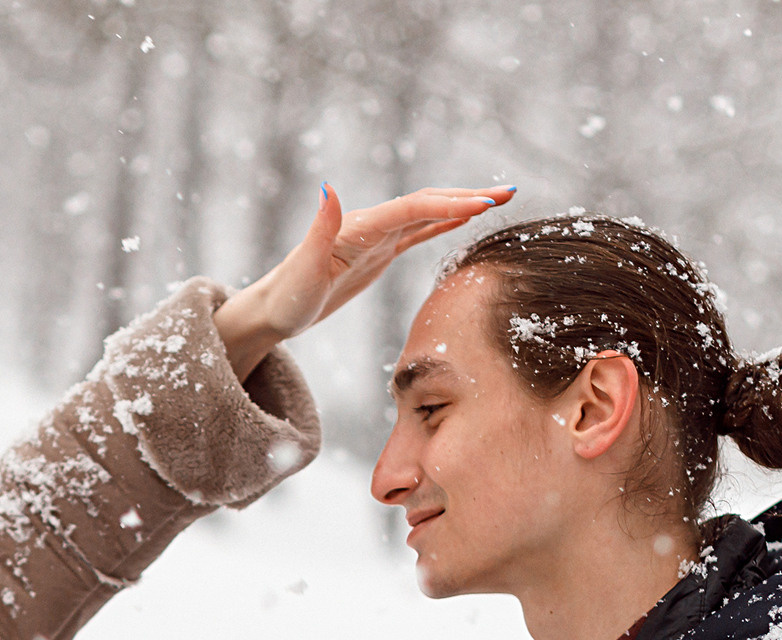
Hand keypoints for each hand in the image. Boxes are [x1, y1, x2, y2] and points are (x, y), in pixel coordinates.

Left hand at [213, 184, 515, 378]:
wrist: (273, 311)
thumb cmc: (285, 297)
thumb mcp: (301, 269)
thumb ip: (318, 228)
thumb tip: (329, 186)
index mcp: (359, 227)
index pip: (413, 209)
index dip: (448, 205)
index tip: (483, 205)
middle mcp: (371, 225)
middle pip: (428, 203)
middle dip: (468, 196)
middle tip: (508, 193)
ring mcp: (376, 238)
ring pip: (428, 214)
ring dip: (463, 204)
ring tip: (500, 198)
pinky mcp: (378, 253)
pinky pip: (418, 232)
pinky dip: (444, 222)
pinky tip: (466, 218)